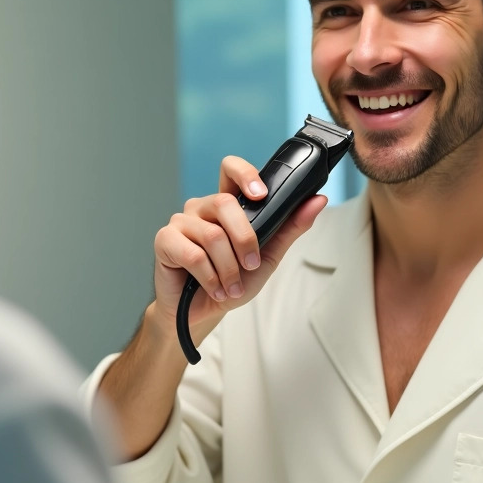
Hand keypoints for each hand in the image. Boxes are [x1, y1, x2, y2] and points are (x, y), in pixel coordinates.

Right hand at [149, 155, 327, 344]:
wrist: (205, 313)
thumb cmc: (233, 281)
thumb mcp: (269, 255)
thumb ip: (290, 226)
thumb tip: (318, 200)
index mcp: (227, 206)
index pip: (231, 169)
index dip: (245, 174)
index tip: (262, 194)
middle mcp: (202, 208)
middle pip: (225, 203)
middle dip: (245, 239)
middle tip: (251, 265)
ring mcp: (181, 222)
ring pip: (212, 235)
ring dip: (228, 268)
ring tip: (231, 286)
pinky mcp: (165, 241)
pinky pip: (192, 254)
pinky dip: (209, 277)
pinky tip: (213, 288)